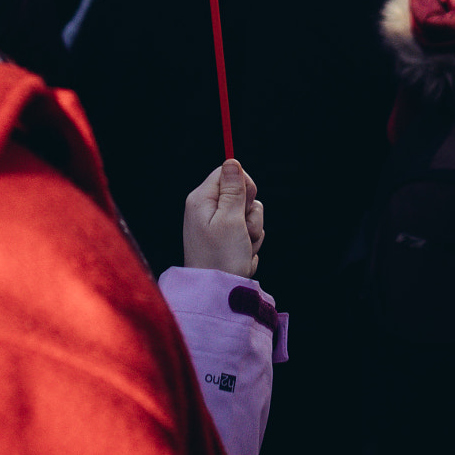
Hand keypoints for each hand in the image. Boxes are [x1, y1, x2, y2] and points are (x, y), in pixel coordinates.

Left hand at [181, 160, 265, 277]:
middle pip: (241, 194)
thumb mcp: (230, 219)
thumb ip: (234, 189)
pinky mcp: (226, 241)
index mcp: (202, 199)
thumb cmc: (221, 257)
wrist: (218, 293)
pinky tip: (241, 257)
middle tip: (242, 230)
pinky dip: (249, 244)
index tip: (244, 204)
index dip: (243, 184)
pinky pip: (248, 232)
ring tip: (241, 248)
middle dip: (250, 213)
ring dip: (252, 232)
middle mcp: (207, 210)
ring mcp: (217, 226)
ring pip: (248, 215)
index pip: (227, 172)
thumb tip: (232, 160)